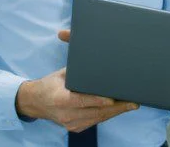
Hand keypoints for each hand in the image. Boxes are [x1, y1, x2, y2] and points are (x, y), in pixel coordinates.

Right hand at [14, 29, 138, 131]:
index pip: (82, 101)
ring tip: (131, 104)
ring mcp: (71, 123)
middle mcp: (66, 114)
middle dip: (117, 107)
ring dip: (116, 112)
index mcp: (60, 99)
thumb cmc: (50, 84)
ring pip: (98, 118)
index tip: (112, 99)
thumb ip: (75, 63)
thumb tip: (79, 41)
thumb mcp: (60, 72)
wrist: (35, 103)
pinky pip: (96, 122)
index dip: (98, 100)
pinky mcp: (76, 128)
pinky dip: (107, 114)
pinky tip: (119, 108)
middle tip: (134, 101)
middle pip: (96, 112)